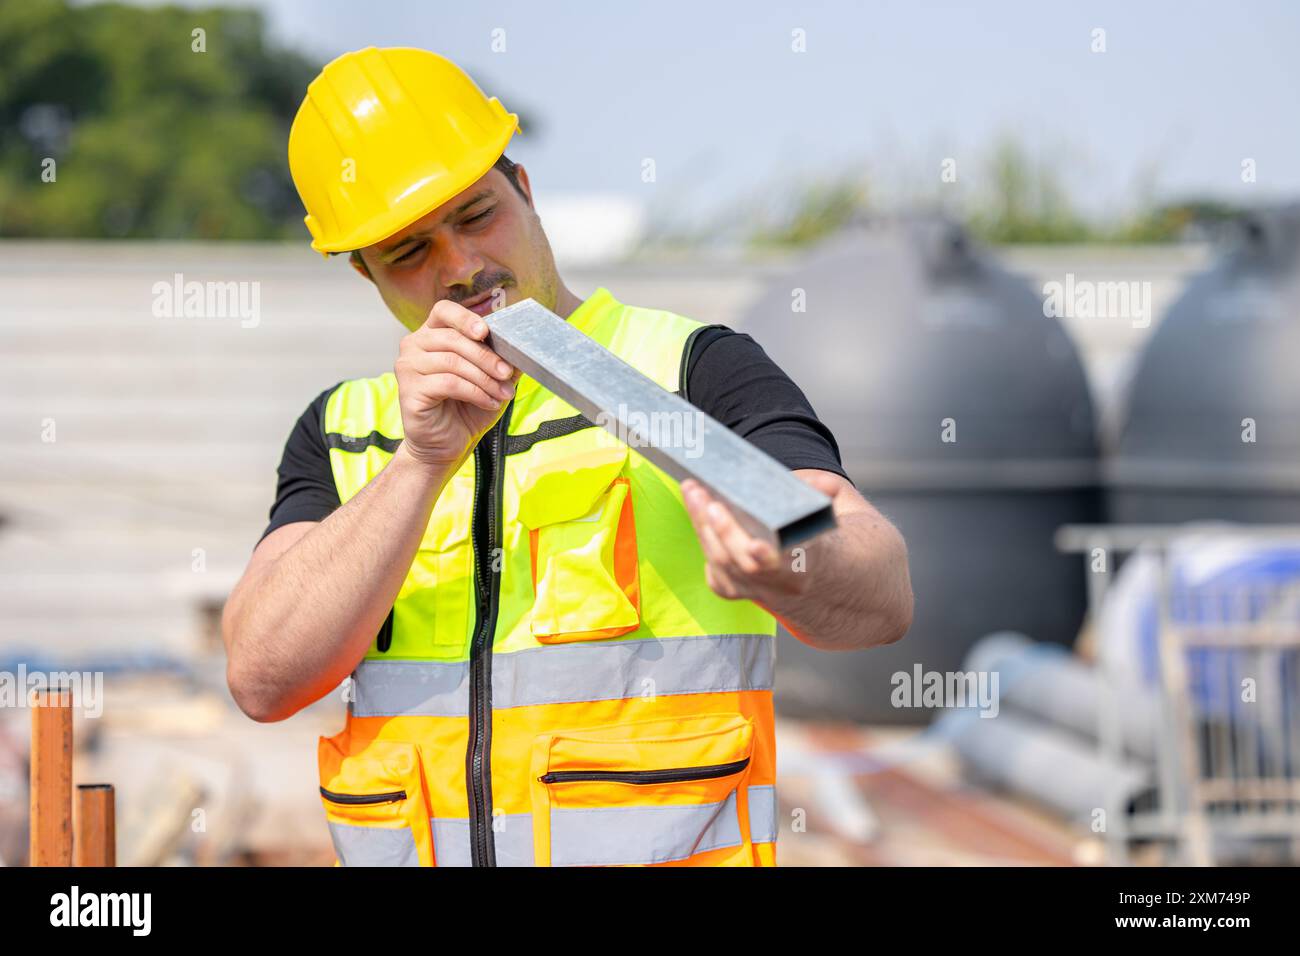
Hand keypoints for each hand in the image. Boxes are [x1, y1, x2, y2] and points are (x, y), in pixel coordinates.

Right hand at [394, 299, 520, 466]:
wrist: (446, 445)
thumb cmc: (466, 409)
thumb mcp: (491, 379)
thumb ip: (502, 359)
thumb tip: (523, 344)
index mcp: (432, 334)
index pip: (444, 311)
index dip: (466, 318)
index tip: (486, 332)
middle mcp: (414, 345)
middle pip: (453, 339)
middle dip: (487, 357)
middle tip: (508, 374)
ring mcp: (407, 366)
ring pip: (453, 362)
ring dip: (484, 378)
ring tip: (503, 394)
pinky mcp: (409, 390)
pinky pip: (448, 383)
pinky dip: (475, 393)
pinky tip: (489, 403)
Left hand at [680, 470, 842, 601]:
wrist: (828, 584)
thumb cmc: (830, 539)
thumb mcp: (843, 513)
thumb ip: (828, 493)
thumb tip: (818, 484)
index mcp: (810, 566)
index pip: (786, 565)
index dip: (767, 558)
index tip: (754, 545)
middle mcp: (781, 584)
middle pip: (741, 562)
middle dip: (721, 527)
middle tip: (704, 494)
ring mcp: (758, 592)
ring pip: (722, 565)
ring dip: (702, 526)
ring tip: (693, 491)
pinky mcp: (739, 592)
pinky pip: (715, 572)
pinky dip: (704, 540)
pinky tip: (697, 510)